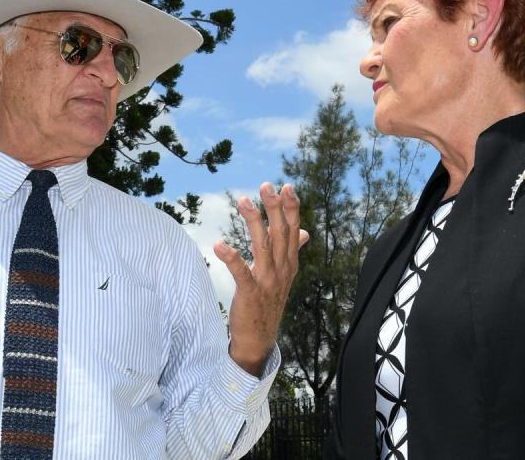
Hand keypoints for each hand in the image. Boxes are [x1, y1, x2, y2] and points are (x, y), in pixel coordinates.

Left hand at [213, 182, 308, 375]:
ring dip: (254, 222)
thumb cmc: (268, 302)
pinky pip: (241, 273)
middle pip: (280, 234)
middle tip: (267, 185)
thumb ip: (291, 251)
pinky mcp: (250, 294)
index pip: (293, 230)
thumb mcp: (283, 275)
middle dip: (275, 208)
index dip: (291, 208)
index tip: (287, 186)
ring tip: (243, 201)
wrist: (259, 339)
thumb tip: (304, 232)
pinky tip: (220, 245)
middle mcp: (281, 270)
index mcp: (289, 263)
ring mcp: (267, 282)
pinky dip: (232, 258)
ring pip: (263, 247)